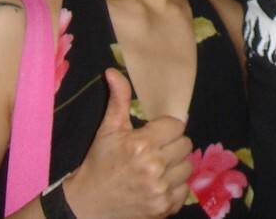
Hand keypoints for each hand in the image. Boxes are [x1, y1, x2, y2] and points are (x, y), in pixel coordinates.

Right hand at [64, 69, 192, 218]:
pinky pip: (185, 189)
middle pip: (185, 145)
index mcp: (141, 144)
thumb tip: (112, 71)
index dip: (167, 128)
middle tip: (156, 150)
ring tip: (159, 167)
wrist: (88, 205)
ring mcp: (160, 189)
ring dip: (175, 166)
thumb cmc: (100, 162)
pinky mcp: (164, 208)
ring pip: (187, 167)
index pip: (177, 125)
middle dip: (172, 145)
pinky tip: (159, 184)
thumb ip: (118, 99)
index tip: (155, 134)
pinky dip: (175, 187)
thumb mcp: (108, 129)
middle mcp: (154, 166)